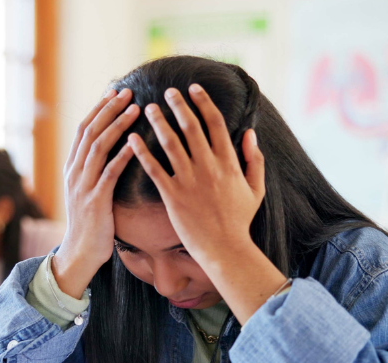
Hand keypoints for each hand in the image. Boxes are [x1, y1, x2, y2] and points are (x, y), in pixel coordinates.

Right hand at [52, 88, 139, 297]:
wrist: (79, 254)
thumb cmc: (91, 223)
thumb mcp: (89, 191)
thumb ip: (97, 170)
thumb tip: (113, 148)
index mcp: (72, 168)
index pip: (84, 129)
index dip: (99, 108)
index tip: (115, 91)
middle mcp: (74, 173)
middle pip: (90, 131)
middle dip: (109, 109)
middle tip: (127, 91)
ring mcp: (82, 186)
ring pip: (98, 147)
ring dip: (117, 125)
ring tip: (135, 109)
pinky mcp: (95, 201)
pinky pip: (109, 173)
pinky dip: (122, 156)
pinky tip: (137, 144)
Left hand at [128, 84, 263, 264]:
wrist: (225, 249)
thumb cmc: (240, 221)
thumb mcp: (256, 189)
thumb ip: (255, 160)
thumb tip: (251, 134)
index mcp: (228, 162)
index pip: (215, 123)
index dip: (204, 103)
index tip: (194, 89)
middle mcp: (209, 167)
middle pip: (191, 128)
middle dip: (179, 105)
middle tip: (168, 91)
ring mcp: (190, 181)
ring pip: (171, 144)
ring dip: (158, 122)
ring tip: (148, 108)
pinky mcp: (173, 196)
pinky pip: (154, 169)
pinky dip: (142, 152)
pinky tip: (131, 139)